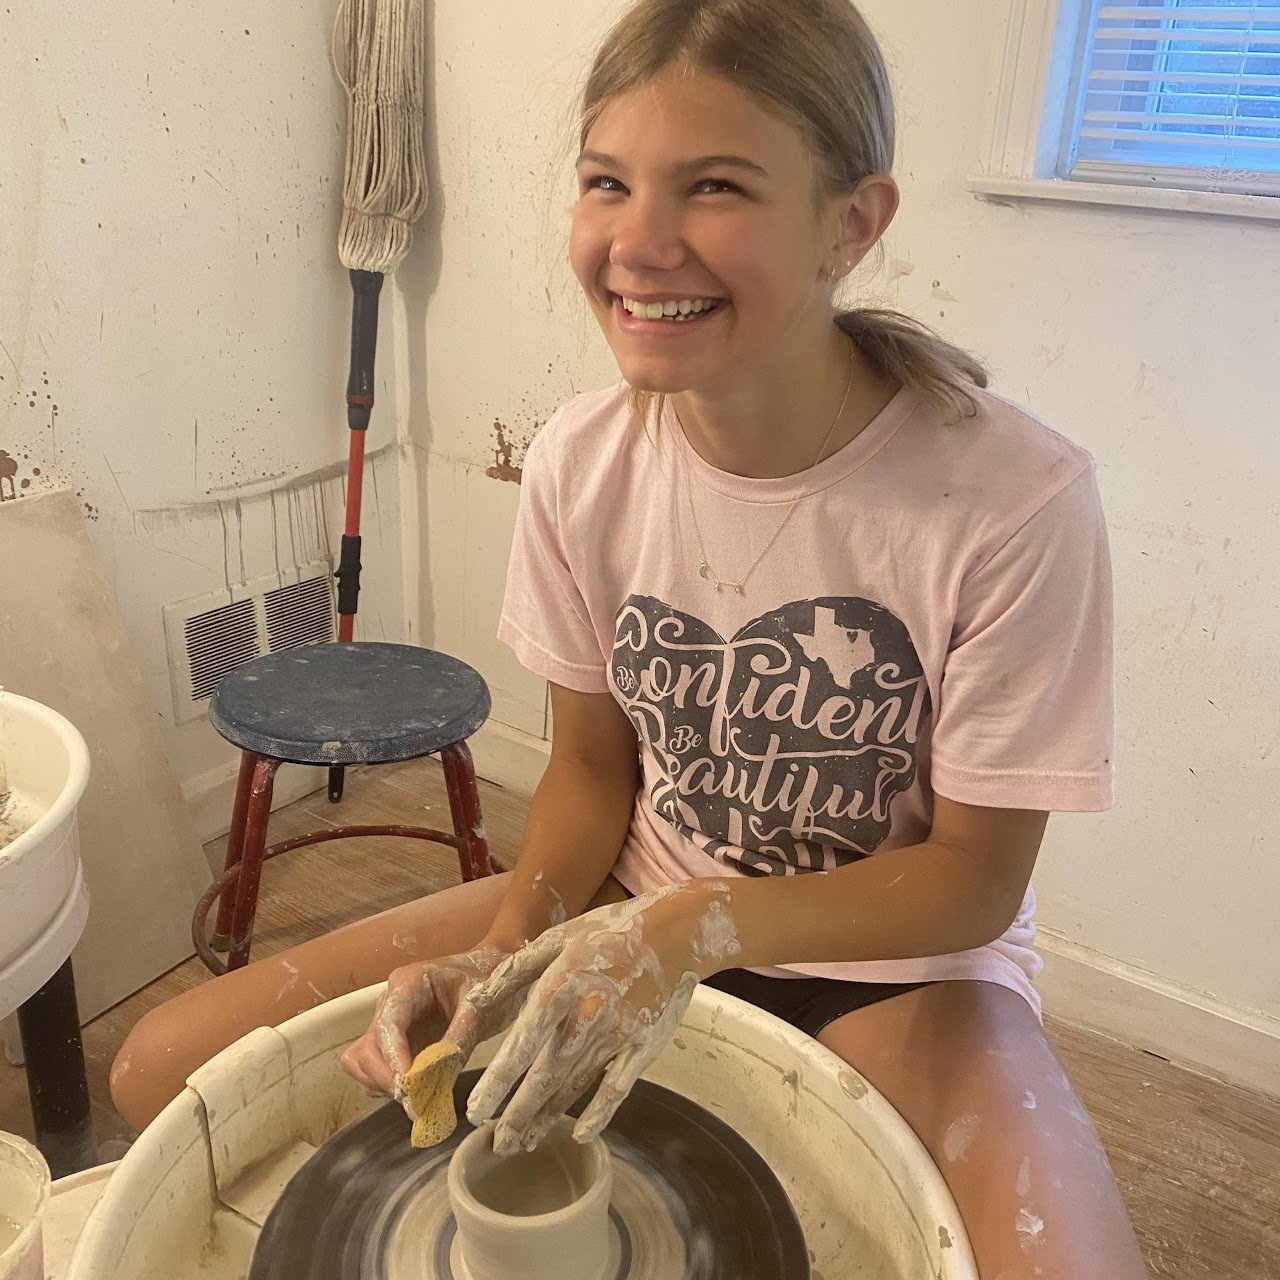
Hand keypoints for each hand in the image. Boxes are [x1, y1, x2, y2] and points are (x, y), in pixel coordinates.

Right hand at [340, 945, 513, 1102]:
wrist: (488, 971)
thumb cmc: (484, 979)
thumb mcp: (479, 1006)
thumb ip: (459, 1039)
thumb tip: (439, 1077)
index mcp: (408, 983)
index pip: (388, 1025)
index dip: (394, 1059)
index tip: (407, 1087)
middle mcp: (390, 1002)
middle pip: (367, 1048)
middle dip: (386, 1078)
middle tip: (415, 1101)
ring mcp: (389, 1022)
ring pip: (362, 1061)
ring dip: (383, 1084)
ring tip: (417, 1096)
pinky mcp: (395, 1041)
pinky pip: (375, 1069)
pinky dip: (388, 1085)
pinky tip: (416, 1090)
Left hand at [464, 882, 739, 1153]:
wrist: (673, 932)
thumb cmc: (608, 932)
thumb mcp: (557, 939)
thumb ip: (513, 971)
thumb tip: (474, 1002)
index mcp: (561, 985)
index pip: (521, 1045)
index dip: (497, 1082)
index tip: (475, 1111)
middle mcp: (587, 1014)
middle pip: (546, 1075)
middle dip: (518, 1115)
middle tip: (497, 1144)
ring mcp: (618, 1033)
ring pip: (576, 1085)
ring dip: (548, 1117)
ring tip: (524, 1141)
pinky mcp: (643, 1045)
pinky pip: (617, 1087)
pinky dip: (599, 1114)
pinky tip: (581, 1135)